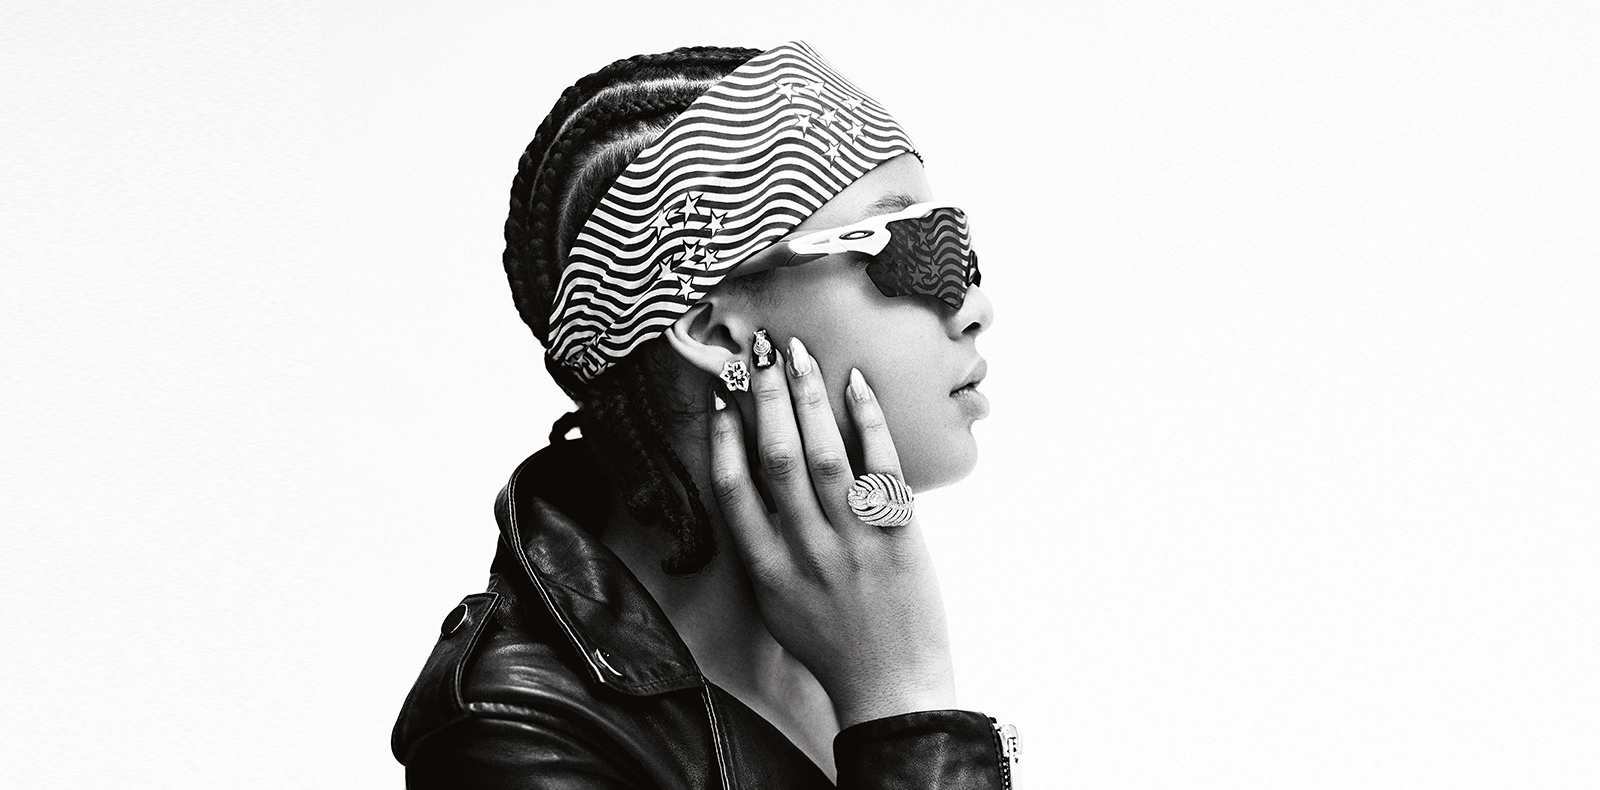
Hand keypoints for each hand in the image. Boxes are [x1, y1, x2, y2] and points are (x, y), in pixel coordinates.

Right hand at [707, 335, 956, 727]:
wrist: (890, 686)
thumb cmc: (830, 646)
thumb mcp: (775, 604)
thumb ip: (761, 550)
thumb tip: (747, 491)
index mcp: (767, 569)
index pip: (734, 490)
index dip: (724, 438)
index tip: (722, 396)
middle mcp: (805, 550)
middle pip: (778, 459)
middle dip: (766, 399)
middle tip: (760, 350)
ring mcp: (853, 541)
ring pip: (825, 454)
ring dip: (809, 398)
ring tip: (798, 352)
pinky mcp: (897, 535)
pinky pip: (880, 467)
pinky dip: (867, 421)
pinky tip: (855, 384)